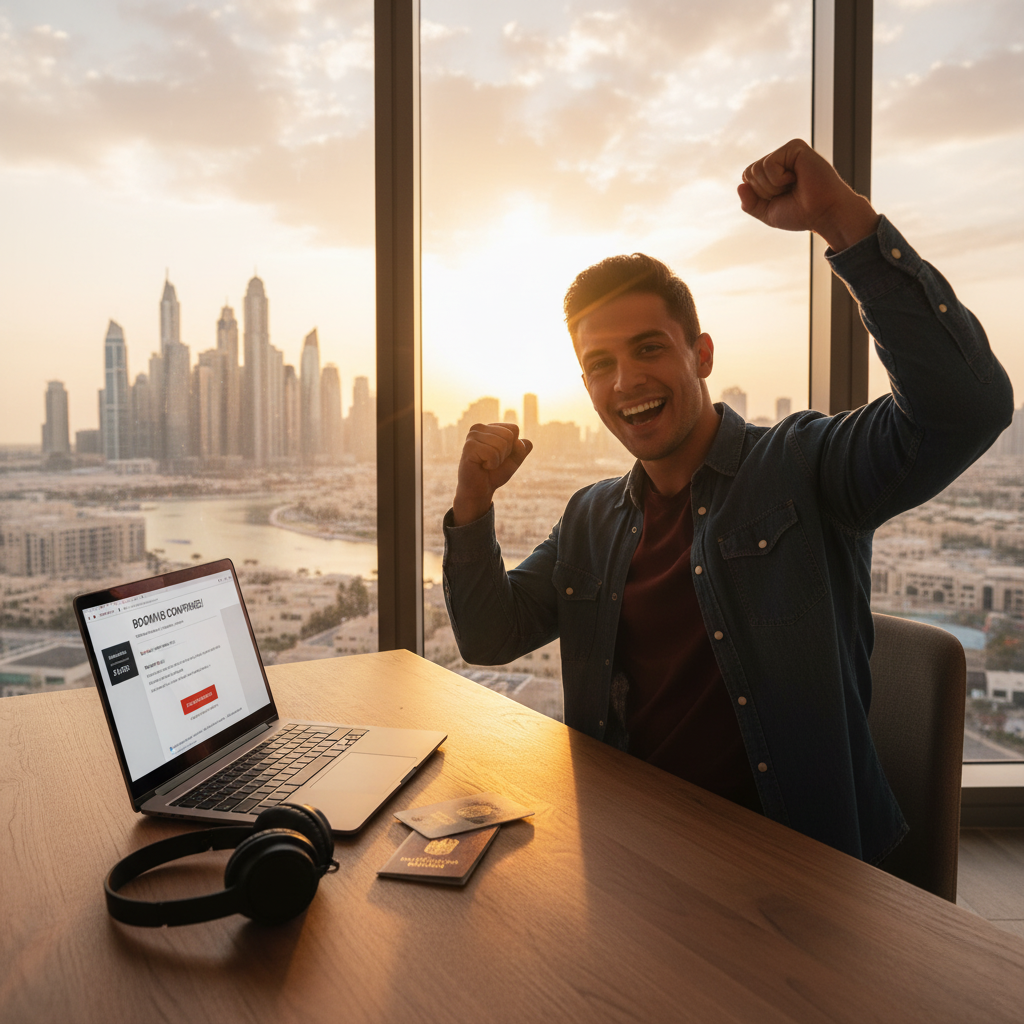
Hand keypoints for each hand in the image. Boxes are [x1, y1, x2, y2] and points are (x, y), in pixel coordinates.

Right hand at [452, 422, 532, 526]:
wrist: (480, 490)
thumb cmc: (495, 474)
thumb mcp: (514, 461)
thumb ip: (522, 450)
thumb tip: (525, 443)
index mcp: (489, 427)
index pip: (514, 429)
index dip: (512, 447)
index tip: (500, 456)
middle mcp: (479, 428)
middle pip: (508, 435)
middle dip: (505, 453)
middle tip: (492, 461)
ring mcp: (472, 436)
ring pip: (501, 444)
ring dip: (498, 460)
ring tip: (486, 464)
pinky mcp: (469, 446)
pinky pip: (492, 453)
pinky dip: (492, 464)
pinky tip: (481, 466)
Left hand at [738, 138, 878, 250]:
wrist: (823, 214)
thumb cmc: (800, 214)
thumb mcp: (767, 213)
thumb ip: (750, 203)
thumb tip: (740, 185)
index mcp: (773, 172)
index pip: (746, 178)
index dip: (758, 195)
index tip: (779, 199)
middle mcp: (779, 159)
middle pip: (750, 172)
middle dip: (764, 191)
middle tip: (788, 193)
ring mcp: (787, 152)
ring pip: (757, 169)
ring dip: (772, 186)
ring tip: (793, 186)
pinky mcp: (795, 147)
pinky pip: (769, 163)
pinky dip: (778, 178)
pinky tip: (797, 178)